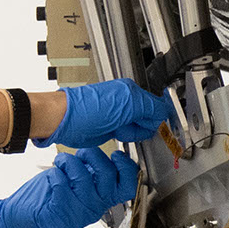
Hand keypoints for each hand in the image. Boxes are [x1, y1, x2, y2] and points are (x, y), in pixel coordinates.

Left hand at [0, 148, 139, 227]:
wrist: (22, 216)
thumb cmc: (51, 195)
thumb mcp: (78, 182)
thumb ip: (93, 172)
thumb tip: (104, 152)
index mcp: (103, 199)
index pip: (129, 186)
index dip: (126, 167)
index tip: (115, 154)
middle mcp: (95, 208)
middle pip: (107, 175)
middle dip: (92, 154)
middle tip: (80, 154)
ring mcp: (78, 214)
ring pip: (82, 177)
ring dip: (69, 162)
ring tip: (61, 162)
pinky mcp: (60, 216)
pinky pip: (62, 184)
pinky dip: (55, 174)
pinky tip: (52, 177)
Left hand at [45, 79, 172, 148]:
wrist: (65, 121)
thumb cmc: (87, 109)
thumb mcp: (127, 105)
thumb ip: (150, 107)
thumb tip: (164, 113)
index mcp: (131, 91)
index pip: (156, 106)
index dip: (156, 118)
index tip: (152, 126)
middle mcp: (126, 101)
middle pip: (148, 118)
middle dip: (142, 126)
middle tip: (129, 125)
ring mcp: (119, 115)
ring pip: (139, 128)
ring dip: (133, 132)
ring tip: (119, 129)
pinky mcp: (112, 127)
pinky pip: (128, 134)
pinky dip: (127, 136)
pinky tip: (116, 134)